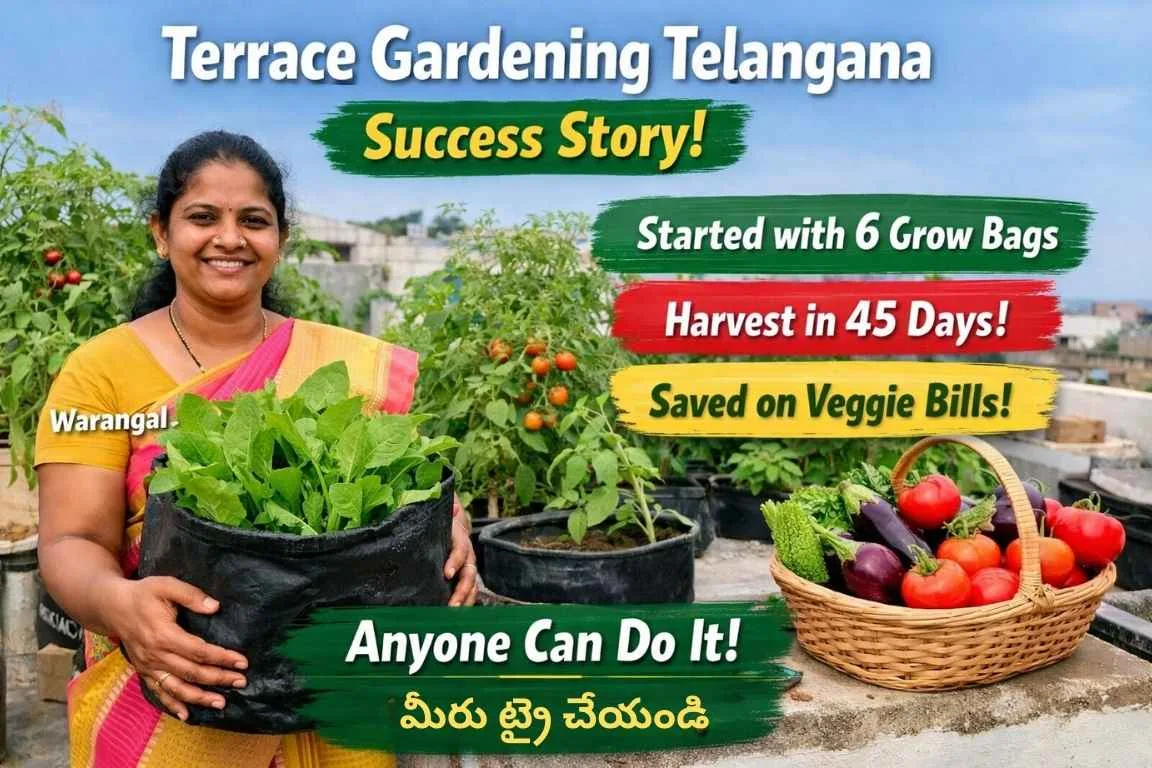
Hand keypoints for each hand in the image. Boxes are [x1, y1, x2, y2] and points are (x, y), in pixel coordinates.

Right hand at [106, 576, 247, 720]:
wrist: (112, 607)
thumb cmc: (143, 594)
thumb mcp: (166, 585)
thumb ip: (191, 595)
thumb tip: (215, 607)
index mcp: (164, 635)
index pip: (199, 651)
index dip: (222, 658)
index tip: (242, 662)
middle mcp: (156, 655)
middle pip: (192, 672)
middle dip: (218, 678)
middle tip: (241, 681)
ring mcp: (148, 666)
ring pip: (177, 687)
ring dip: (199, 697)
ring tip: (221, 703)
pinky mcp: (144, 671)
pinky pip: (159, 692)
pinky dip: (172, 705)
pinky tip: (187, 715)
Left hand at [444, 495, 477, 606]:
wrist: (455, 524)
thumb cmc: (444, 519)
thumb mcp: (443, 511)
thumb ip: (447, 508)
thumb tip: (452, 505)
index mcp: (461, 538)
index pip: (460, 550)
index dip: (455, 562)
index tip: (447, 574)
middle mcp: (468, 555)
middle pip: (469, 574)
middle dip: (462, 590)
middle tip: (452, 605)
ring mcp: (468, 567)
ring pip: (471, 586)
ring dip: (465, 601)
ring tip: (454, 614)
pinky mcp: (464, 577)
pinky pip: (468, 592)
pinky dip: (464, 604)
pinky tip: (454, 617)